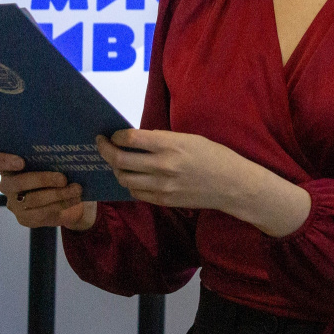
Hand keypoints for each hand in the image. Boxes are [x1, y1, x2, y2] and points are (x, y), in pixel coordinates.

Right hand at [0, 152, 96, 230]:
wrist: (71, 196)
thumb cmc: (60, 169)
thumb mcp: (55, 159)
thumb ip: (51, 153)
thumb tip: (66, 143)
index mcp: (8, 164)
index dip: (1, 161)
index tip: (21, 162)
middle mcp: (6, 184)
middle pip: (15, 183)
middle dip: (42, 179)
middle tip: (63, 178)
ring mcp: (14, 202)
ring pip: (31, 199)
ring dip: (57, 194)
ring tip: (76, 188)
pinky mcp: (24, 218)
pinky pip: (40, 213)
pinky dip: (61, 204)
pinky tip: (75, 198)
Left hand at [97, 130, 310, 236]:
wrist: (232, 185)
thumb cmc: (214, 156)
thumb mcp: (189, 138)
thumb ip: (161, 139)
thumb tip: (134, 139)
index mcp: (169, 145)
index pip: (129, 139)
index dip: (115, 136)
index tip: (111, 133)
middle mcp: (162, 166)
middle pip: (120, 160)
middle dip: (105, 150)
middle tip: (101, 144)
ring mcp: (162, 186)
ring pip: (124, 178)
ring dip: (116, 168)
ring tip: (116, 161)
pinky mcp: (163, 200)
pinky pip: (136, 193)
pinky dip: (129, 183)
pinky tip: (132, 176)